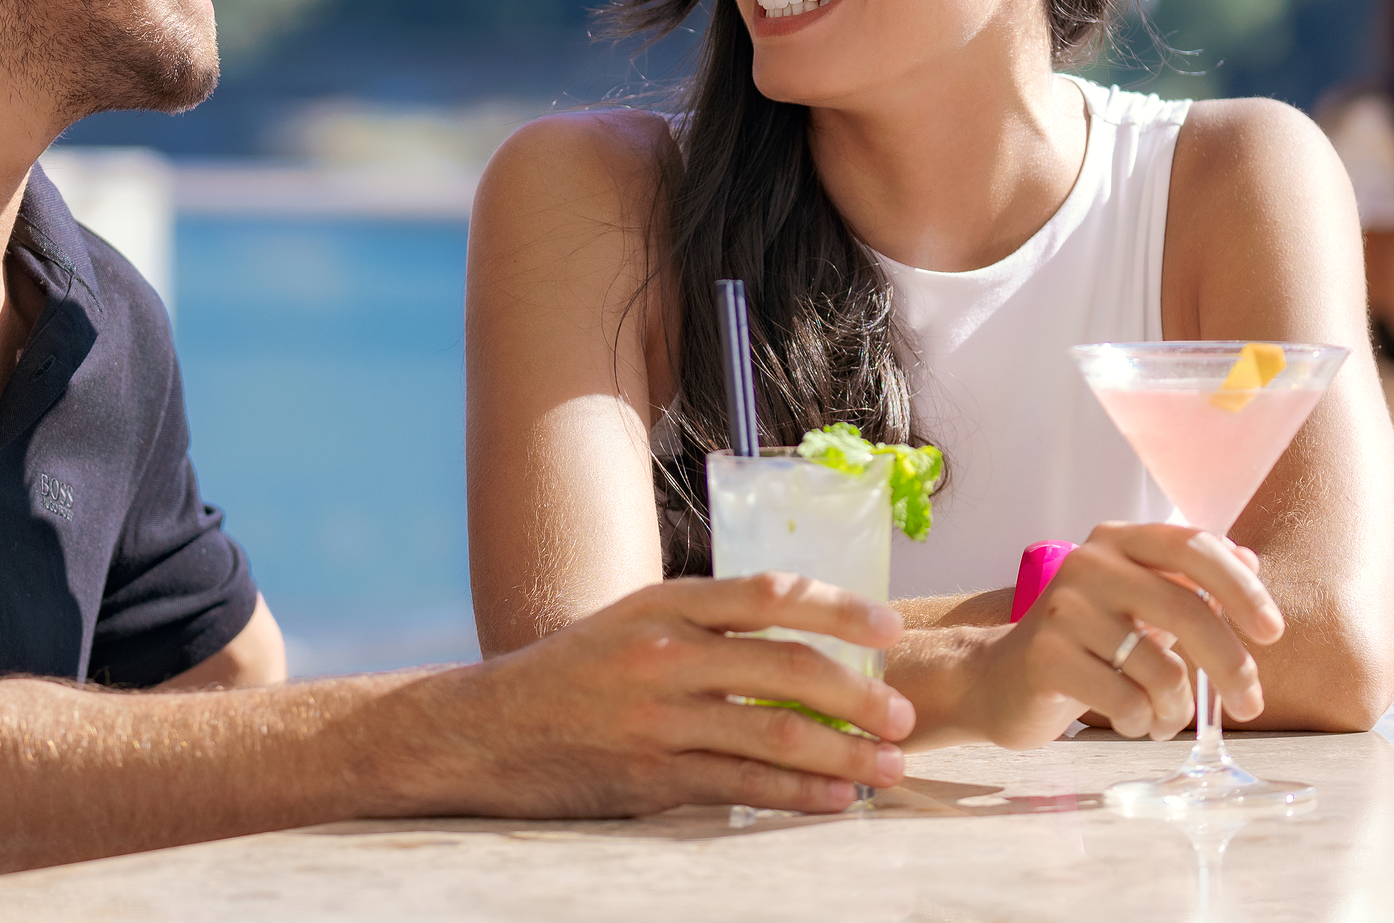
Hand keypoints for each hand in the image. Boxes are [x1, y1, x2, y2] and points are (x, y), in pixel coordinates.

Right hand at [420, 574, 912, 818]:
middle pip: (788, 667)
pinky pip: (741, 784)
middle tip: (906, 714)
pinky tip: (837, 799)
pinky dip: (798, 793)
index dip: (841, 609)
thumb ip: (707, 624)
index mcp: (666, 604)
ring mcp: (657, 719)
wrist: (486, 731)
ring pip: (773, 733)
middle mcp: (664, 654)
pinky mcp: (650, 778)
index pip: (771, 594)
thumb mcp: (634, 622)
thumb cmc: (575, 674)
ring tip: (889, 765)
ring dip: (844, 752)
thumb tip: (803, 636)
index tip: (891, 630)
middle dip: (860, 693)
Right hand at [956, 522, 1284, 749]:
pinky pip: (1126, 701)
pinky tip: (1131, 723)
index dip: (1241, 588)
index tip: (1272, 633)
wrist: (999, 677)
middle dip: (1231, 666)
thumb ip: (1189, 582)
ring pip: (1161, 670)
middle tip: (1250, 703)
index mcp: (1118, 540)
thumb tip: (1250, 562)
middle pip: (1187, 611)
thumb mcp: (1138, 603)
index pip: (1193, 547)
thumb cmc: (1084, 642)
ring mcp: (1063, 610)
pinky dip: (1142, 723)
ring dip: (1176, 709)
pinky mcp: (1045, 657)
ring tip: (1163, 719)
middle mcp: (1089, 564)